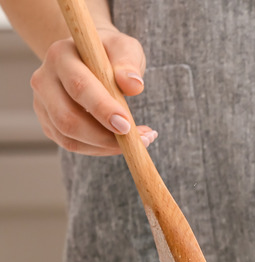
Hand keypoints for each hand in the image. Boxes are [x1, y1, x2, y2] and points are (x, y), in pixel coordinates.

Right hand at [30, 26, 155, 155]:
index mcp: (61, 55)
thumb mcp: (125, 48)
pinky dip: (100, 149)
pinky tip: (122, 142)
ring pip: (69, 137)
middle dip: (104, 136)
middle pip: (67, 118)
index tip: (127, 126)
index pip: (79, 87)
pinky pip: (72, 144)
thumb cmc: (110, 53)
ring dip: (106, 146)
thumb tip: (134, 86)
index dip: (102, 109)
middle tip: (139, 140)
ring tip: (139, 141)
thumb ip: (128, 63)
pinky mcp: (49, 122)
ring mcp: (42, 103)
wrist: (90, 58)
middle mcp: (44, 79)